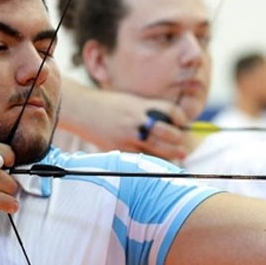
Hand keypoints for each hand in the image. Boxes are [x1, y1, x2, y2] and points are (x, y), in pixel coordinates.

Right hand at [71, 89, 189, 160]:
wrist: (82, 109)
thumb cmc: (108, 105)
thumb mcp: (130, 102)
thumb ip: (147, 111)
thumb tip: (168, 123)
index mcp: (140, 105)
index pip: (170, 111)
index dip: (181, 119)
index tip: (183, 124)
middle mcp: (136, 120)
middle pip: (167, 133)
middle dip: (178, 140)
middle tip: (184, 147)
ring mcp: (127, 136)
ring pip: (157, 149)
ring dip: (171, 153)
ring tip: (180, 157)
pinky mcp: (118, 148)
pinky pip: (140, 158)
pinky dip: (152, 161)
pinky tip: (158, 162)